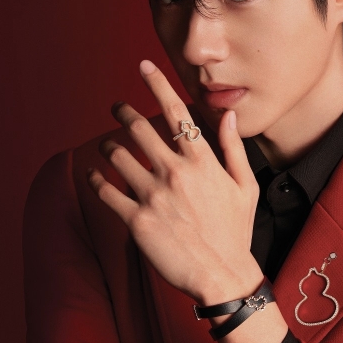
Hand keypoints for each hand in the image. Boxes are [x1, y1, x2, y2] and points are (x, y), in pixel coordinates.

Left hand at [87, 60, 262, 305]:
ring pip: (117, 156)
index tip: (144, 66)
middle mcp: (175, 172)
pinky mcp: (136, 220)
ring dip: (109, 147)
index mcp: (202, 161)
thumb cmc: (236, 232)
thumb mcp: (246, 186)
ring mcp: (153, 195)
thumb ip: (233, 148)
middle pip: (138, 127)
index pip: (177, 111)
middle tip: (117, 107)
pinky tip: (95, 177)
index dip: (158, 84)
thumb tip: (228, 115)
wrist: (221, 276)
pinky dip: (96, 180)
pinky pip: (105, 192)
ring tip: (108, 147)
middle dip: (123, 112)